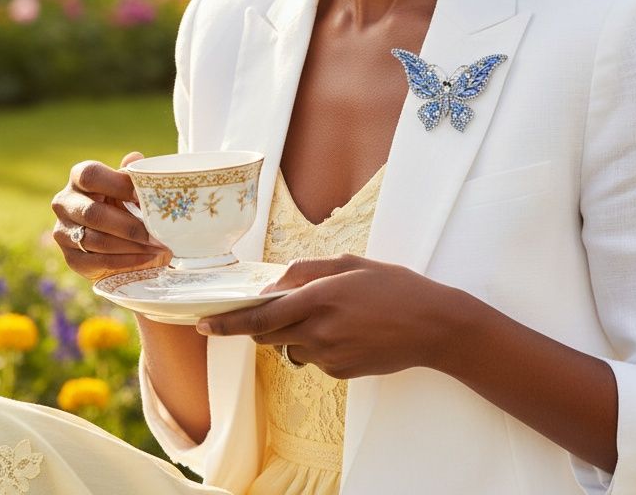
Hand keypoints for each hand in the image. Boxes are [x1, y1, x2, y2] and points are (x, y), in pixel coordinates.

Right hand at [51, 152, 170, 280]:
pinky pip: (97, 262)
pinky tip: (147, 258)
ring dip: (131, 246)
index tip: (144, 197)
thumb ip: (132, 174)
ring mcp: (63, 231)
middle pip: (93, 214)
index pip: (91, 175)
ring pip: (96, 241)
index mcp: (79, 177)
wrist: (118, 235)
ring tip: (158, 247)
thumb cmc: (125, 201)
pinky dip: (126, 261)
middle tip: (158, 234)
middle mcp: (64, 202)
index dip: (118, 185)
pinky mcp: (70, 258)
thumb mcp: (129, 185)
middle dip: (129, 226)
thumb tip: (135, 159)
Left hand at [195, 255, 454, 378]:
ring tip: (333, 314)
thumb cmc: (394, 287)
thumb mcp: (352, 263)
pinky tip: (349, 331)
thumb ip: (309, 270)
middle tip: (278, 308)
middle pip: (268, 334)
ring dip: (295, 331)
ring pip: (291, 346)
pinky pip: (315, 358)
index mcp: (319, 297)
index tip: (203, 324)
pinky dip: (319, 344)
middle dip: (262, 323)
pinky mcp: (340, 373)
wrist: (432, 326)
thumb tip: (276, 282)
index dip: (228, 322)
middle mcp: (318, 330)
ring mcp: (329, 356)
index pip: (260, 315)